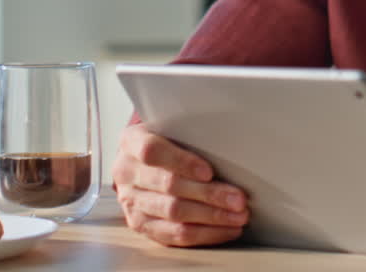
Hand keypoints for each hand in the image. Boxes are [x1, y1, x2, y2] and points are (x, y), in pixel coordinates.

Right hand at [112, 123, 249, 246]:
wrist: (141, 162)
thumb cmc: (168, 142)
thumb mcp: (173, 130)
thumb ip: (193, 137)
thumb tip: (233, 150)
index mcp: (132, 142)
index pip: (153, 152)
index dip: (182, 162)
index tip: (209, 172)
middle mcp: (126, 172)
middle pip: (168, 186)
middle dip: (209, 194)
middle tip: (239, 200)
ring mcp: (130, 201)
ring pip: (173, 213)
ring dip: (211, 217)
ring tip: (239, 216)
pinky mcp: (140, 224)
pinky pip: (173, 235)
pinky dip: (204, 234)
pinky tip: (227, 229)